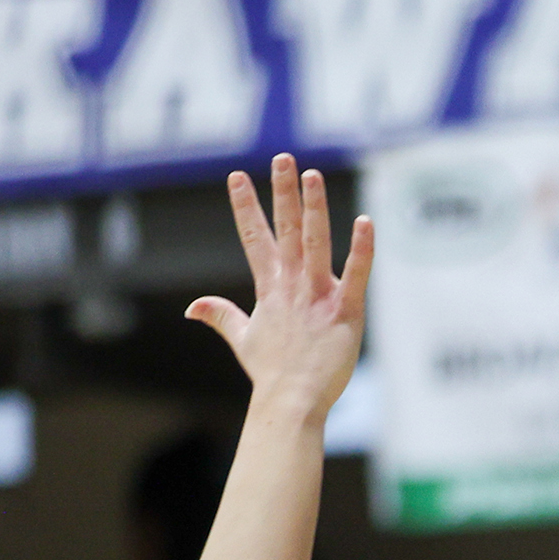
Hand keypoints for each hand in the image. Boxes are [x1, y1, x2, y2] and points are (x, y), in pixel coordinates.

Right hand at [187, 155, 370, 412]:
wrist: (290, 401)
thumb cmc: (271, 374)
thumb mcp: (243, 339)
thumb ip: (221, 316)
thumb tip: (193, 306)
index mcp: (270, 289)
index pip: (255, 238)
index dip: (246, 207)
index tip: (237, 176)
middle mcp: (291, 286)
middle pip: (286, 230)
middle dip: (282, 193)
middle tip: (282, 158)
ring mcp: (318, 296)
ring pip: (315, 243)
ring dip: (313, 208)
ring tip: (311, 175)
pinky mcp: (345, 311)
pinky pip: (357, 274)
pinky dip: (362, 249)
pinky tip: (365, 221)